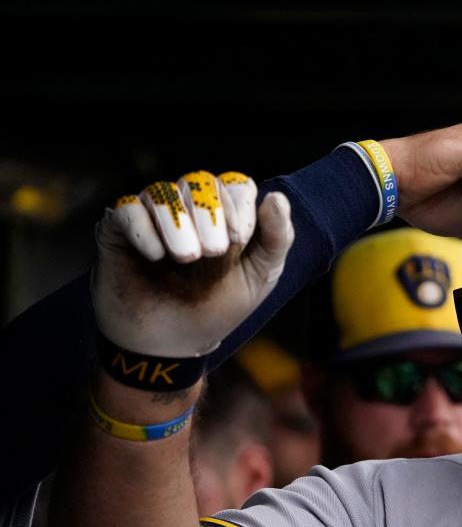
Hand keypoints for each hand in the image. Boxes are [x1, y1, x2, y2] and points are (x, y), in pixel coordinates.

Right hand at [93, 172, 293, 358]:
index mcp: (226, 213)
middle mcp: (189, 207)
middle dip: (211, 215)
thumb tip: (278, 197)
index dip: (240, 206)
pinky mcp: (118, 229)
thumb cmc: (217, 308)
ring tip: (186, 257)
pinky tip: (155, 255)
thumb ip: (277, 239)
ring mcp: (153, 215)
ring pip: (164, 192)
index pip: (236, 185)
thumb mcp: (258, 278)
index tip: (241, 239)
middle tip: (213, 253)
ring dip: (179, 223)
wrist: (171, 344)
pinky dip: (144, 228)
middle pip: (200, 183)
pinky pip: (127, 208)